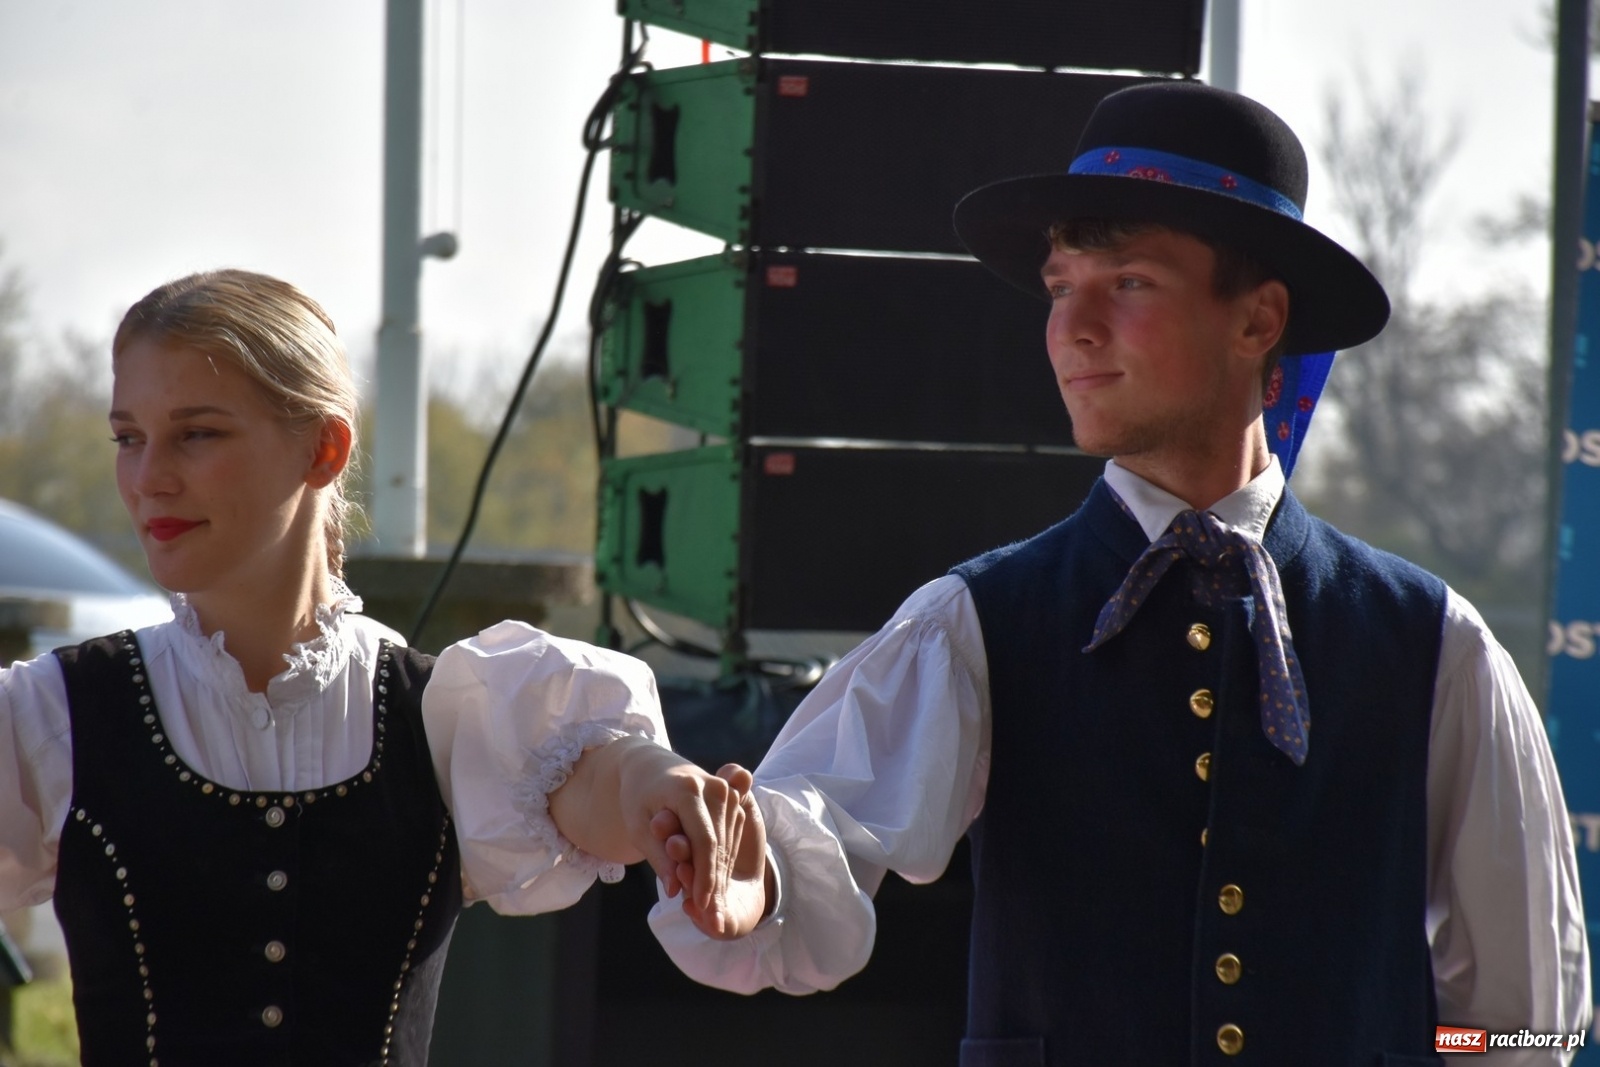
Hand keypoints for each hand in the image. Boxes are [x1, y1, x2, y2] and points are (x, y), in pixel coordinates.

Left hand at [613, 741, 749, 916]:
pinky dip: (723, 863)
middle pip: (719, 846)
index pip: (704, 841)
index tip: (701, 905)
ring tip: (713, 908)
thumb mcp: (638, 827)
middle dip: (714, 883)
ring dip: (721, 877)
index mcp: (686, 789)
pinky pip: (731, 837)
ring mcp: (725, 790)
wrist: (650, 766)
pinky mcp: (732, 797)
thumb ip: (658, 858)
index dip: (704, 876)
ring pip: (728, 844)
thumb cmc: (638, 798)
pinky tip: (715, 887)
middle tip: (711, 917)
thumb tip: (675, 892)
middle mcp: (712, 787)